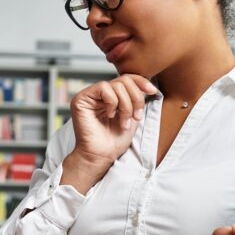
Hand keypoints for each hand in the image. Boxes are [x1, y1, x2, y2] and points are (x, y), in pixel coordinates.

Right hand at [63, 74, 157, 188]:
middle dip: (135, 99)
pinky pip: (104, 88)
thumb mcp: (132, 115)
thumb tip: (147, 84)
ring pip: (116, 85)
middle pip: (124, 80)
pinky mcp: (81, 99)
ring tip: (123, 122)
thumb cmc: (115, 140)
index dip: (141, 82)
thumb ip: (136, 99)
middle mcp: (99, 93)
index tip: (152, 91)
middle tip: (135, 117)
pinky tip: (110, 115)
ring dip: (126, 105)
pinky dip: (113, 103)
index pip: (127, 78)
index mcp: (112, 95)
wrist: (102, 156)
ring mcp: (90, 95)